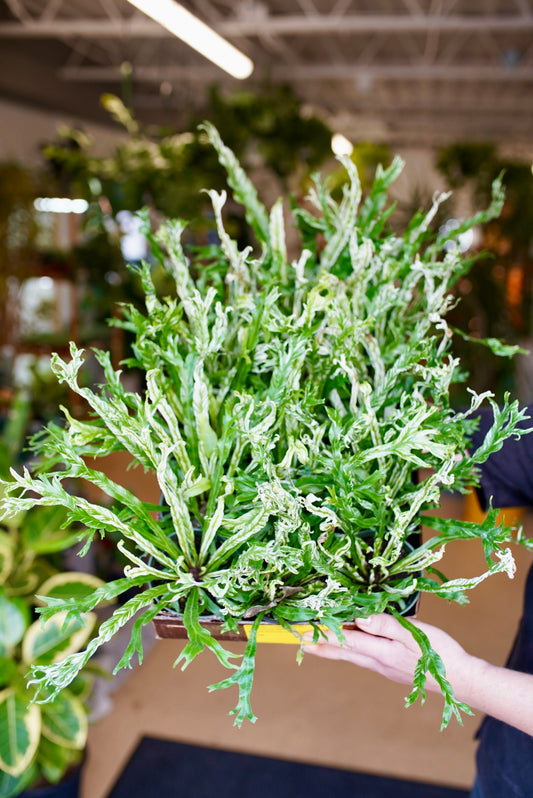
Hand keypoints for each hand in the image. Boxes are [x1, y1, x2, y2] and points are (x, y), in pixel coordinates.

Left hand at [304, 614, 473, 698]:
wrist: (462, 680)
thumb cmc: (440, 653)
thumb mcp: (414, 633)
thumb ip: (386, 625)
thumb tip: (359, 618)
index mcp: (382, 651)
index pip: (346, 640)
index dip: (324, 634)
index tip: (303, 632)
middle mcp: (379, 662)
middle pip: (344, 651)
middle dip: (322, 645)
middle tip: (300, 642)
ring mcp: (386, 668)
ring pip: (355, 655)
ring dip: (335, 648)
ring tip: (318, 644)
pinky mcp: (393, 668)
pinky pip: (367, 657)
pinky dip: (353, 650)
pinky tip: (353, 646)